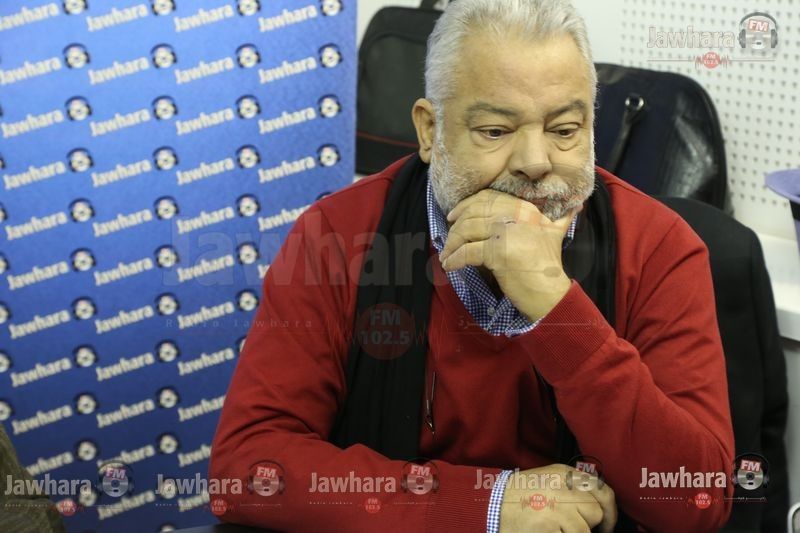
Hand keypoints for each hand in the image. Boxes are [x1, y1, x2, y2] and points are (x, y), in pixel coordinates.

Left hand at [439, 190, 579, 321]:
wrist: (550, 293)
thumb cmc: (548, 267)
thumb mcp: (555, 235)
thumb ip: (561, 218)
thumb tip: (578, 205)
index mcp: (525, 209)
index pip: (489, 198)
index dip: (467, 204)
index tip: (454, 215)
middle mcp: (516, 216)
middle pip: (474, 213)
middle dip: (456, 226)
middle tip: (447, 238)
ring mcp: (506, 233)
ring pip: (467, 230)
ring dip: (452, 244)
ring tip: (446, 255)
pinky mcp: (498, 253)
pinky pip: (467, 252)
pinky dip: (455, 259)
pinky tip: (449, 266)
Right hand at [499, 464, 616, 532]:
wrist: (490, 503)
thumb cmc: (520, 495)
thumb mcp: (549, 479)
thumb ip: (573, 487)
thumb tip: (600, 508)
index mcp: (564, 474)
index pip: (603, 491)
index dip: (610, 512)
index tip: (607, 526)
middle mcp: (563, 488)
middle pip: (595, 513)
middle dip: (586, 525)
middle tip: (570, 527)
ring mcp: (557, 508)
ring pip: (584, 530)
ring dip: (572, 532)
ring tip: (554, 528)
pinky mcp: (549, 527)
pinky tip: (547, 531)